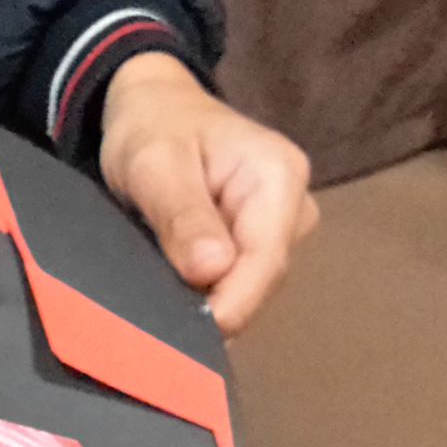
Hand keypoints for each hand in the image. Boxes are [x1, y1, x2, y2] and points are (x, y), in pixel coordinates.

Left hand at [100, 52, 317, 333]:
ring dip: (209, 300)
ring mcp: (282, 228)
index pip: (266, 261)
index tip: (189, 337)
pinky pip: (239, 281)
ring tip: (160, 310)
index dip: (231, 305)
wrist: (155, 109)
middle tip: (157, 330)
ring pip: (249, 286)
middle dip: (215, 305)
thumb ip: (183, 216)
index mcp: (279, 177)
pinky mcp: (262, 243)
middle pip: (260, 279)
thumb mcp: (155, 165)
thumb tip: (212, 272)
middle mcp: (294, 207)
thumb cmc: (153, 129)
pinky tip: (174, 298)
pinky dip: (207, 292)